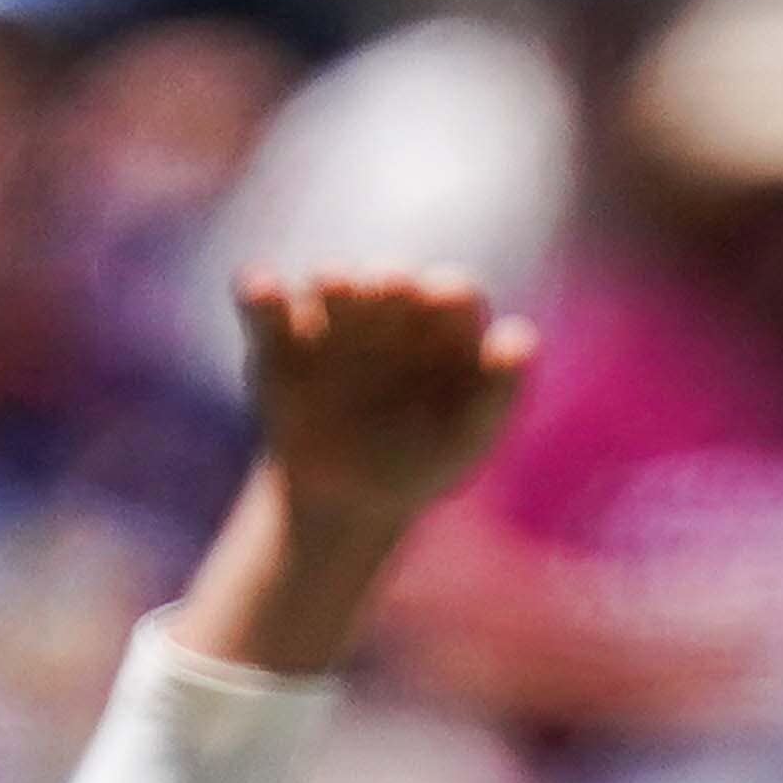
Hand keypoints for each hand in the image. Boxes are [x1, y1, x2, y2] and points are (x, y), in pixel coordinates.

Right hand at [206, 263, 528, 669]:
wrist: (347, 501)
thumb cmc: (420, 464)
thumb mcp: (466, 439)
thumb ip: (500, 392)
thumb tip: (522, 338)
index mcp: (441, 328)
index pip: (452, 295)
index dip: (450, 296)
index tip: (444, 302)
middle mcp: (387, 310)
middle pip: (391, 280)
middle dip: (390, 282)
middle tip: (387, 289)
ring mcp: (332, 319)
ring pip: (331, 282)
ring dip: (333, 280)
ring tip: (334, 286)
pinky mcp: (279, 338)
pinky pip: (266, 307)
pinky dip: (261, 294)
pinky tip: (260, 289)